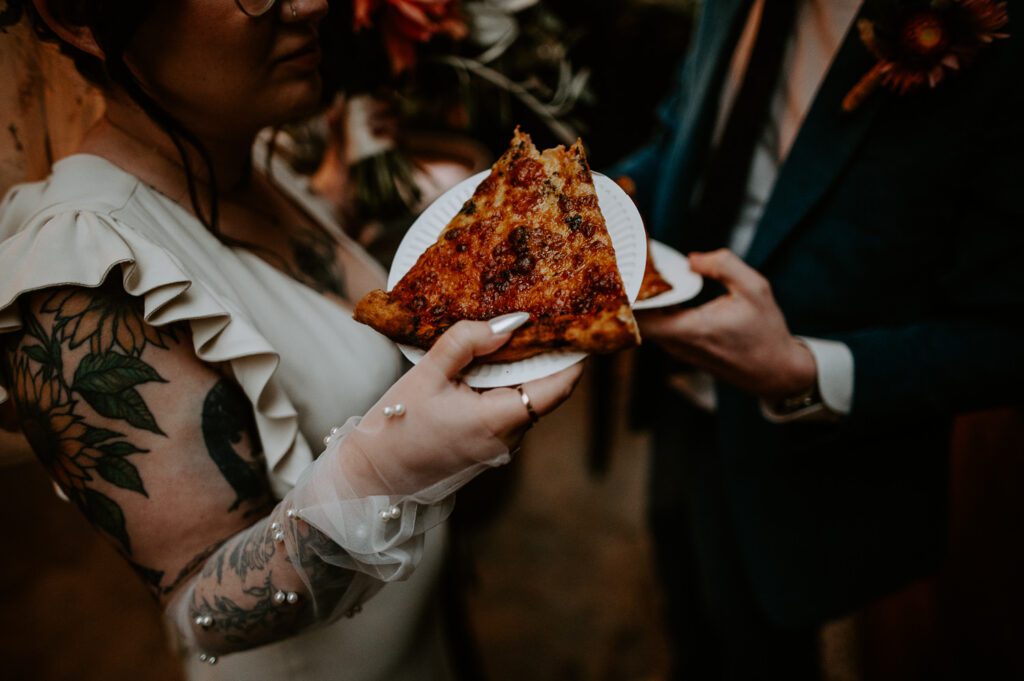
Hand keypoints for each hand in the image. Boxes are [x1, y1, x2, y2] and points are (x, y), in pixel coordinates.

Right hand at [340, 315, 583, 494]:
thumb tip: (510, 322)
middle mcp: (508, 440)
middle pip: (545, 392)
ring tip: (511, 337)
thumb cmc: (396, 424)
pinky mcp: (489, 452)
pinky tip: (488, 368)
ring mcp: (501, 450)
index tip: (578, 326)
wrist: (371, 477)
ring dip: (524, 374)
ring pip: (527, 403)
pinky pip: (510, 415)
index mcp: (497, 421)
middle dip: (546, 357)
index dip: (574, 356)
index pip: (559, 387)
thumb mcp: (427, 373)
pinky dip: (507, 391)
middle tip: (541, 319)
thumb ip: (467, 341)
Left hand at [636, 249, 815, 399]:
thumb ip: (723, 265)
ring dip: (645, 301)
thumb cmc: (766, 331)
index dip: (629, 292)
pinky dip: (657, 310)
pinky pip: (660, 328)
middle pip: (638, 318)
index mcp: (690, 329)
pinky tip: (665, 291)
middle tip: (635, 264)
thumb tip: (690, 259)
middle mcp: (677, 344)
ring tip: (648, 274)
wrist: (775, 372)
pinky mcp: (683, 351)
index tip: (629, 268)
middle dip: (634, 292)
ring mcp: (678, 351)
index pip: (640, 316)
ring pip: (647, 324)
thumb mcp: (755, 289)